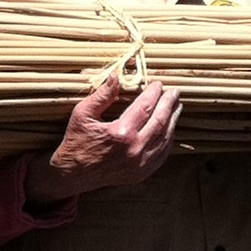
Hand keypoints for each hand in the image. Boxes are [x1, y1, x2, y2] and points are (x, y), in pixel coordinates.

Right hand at [23, 77, 181, 205]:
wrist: (74, 174)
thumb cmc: (77, 141)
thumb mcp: (83, 114)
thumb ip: (102, 95)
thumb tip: (116, 76)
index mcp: (120, 133)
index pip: (145, 107)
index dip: (154, 94)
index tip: (158, 84)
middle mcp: (134, 150)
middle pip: (160, 122)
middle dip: (169, 104)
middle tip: (175, 92)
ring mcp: (140, 164)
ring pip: (165, 138)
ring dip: (173, 120)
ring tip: (177, 107)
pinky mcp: (141, 173)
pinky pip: (162, 154)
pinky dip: (168, 139)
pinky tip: (170, 128)